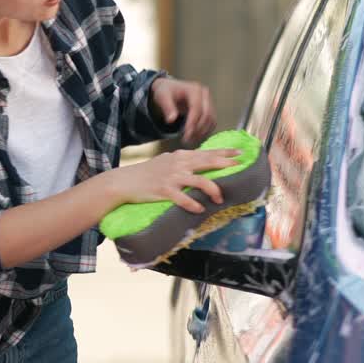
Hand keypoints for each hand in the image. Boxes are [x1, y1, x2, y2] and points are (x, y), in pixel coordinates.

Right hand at [113, 148, 241, 214]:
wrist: (124, 181)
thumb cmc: (146, 173)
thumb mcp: (166, 162)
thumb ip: (182, 162)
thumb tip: (199, 164)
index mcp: (179, 156)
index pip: (206, 153)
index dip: (223, 153)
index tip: (238, 153)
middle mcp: (178, 164)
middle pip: (206, 162)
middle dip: (225, 163)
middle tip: (239, 164)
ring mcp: (171, 177)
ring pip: (198, 180)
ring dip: (212, 189)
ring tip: (220, 198)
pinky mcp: (164, 190)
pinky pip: (182, 198)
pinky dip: (192, 204)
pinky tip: (200, 209)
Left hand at [149, 77, 216, 145]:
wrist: (170, 88)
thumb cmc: (166, 91)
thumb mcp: (162, 97)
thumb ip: (167, 107)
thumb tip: (171, 120)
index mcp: (194, 89)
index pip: (196, 108)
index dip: (192, 122)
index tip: (186, 134)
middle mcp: (204, 94)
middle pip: (206, 115)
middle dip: (198, 129)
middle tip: (187, 140)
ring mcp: (208, 101)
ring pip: (211, 120)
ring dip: (202, 132)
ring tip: (190, 140)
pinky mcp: (209, 108)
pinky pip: (211, 122)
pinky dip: (205, 131)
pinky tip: (195, 137)